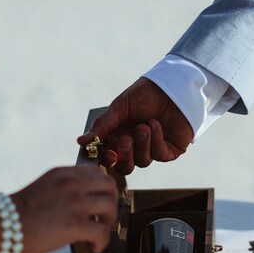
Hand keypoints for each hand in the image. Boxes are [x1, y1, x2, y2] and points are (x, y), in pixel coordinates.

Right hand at [11, 166, 117, 252]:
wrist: (0, 224)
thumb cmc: (18, 212)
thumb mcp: (45, 187)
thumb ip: (64, 188)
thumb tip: (84, 201)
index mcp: (64, 173)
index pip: (97, 173)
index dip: (103, 189)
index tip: (101, 201)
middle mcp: (72, 184)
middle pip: (109, 186)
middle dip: (112, 202)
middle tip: (104, 217)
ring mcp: (74, 203)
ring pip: (110, 207)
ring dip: (109, 222)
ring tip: (99, 232)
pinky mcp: (73, 225)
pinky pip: (102, 232)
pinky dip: (103, 242)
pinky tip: (94, 248)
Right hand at [76, 77, 192, 174]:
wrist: (172, 85)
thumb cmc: (145, 94)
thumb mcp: (119, 108)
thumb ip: (102, 126)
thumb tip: (81, 141)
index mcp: (120, 136)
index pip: (109, 157)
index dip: (107, 157)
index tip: (106, 151)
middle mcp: (135, 145)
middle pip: (125, 167)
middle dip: (124, 156)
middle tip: (125, 140)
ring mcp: (153, 149)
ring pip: (142, 162)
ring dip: (142, 144)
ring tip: (144, 126)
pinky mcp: (170, 150)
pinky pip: (159, 155)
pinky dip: (156, 140)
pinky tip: (155, 125)